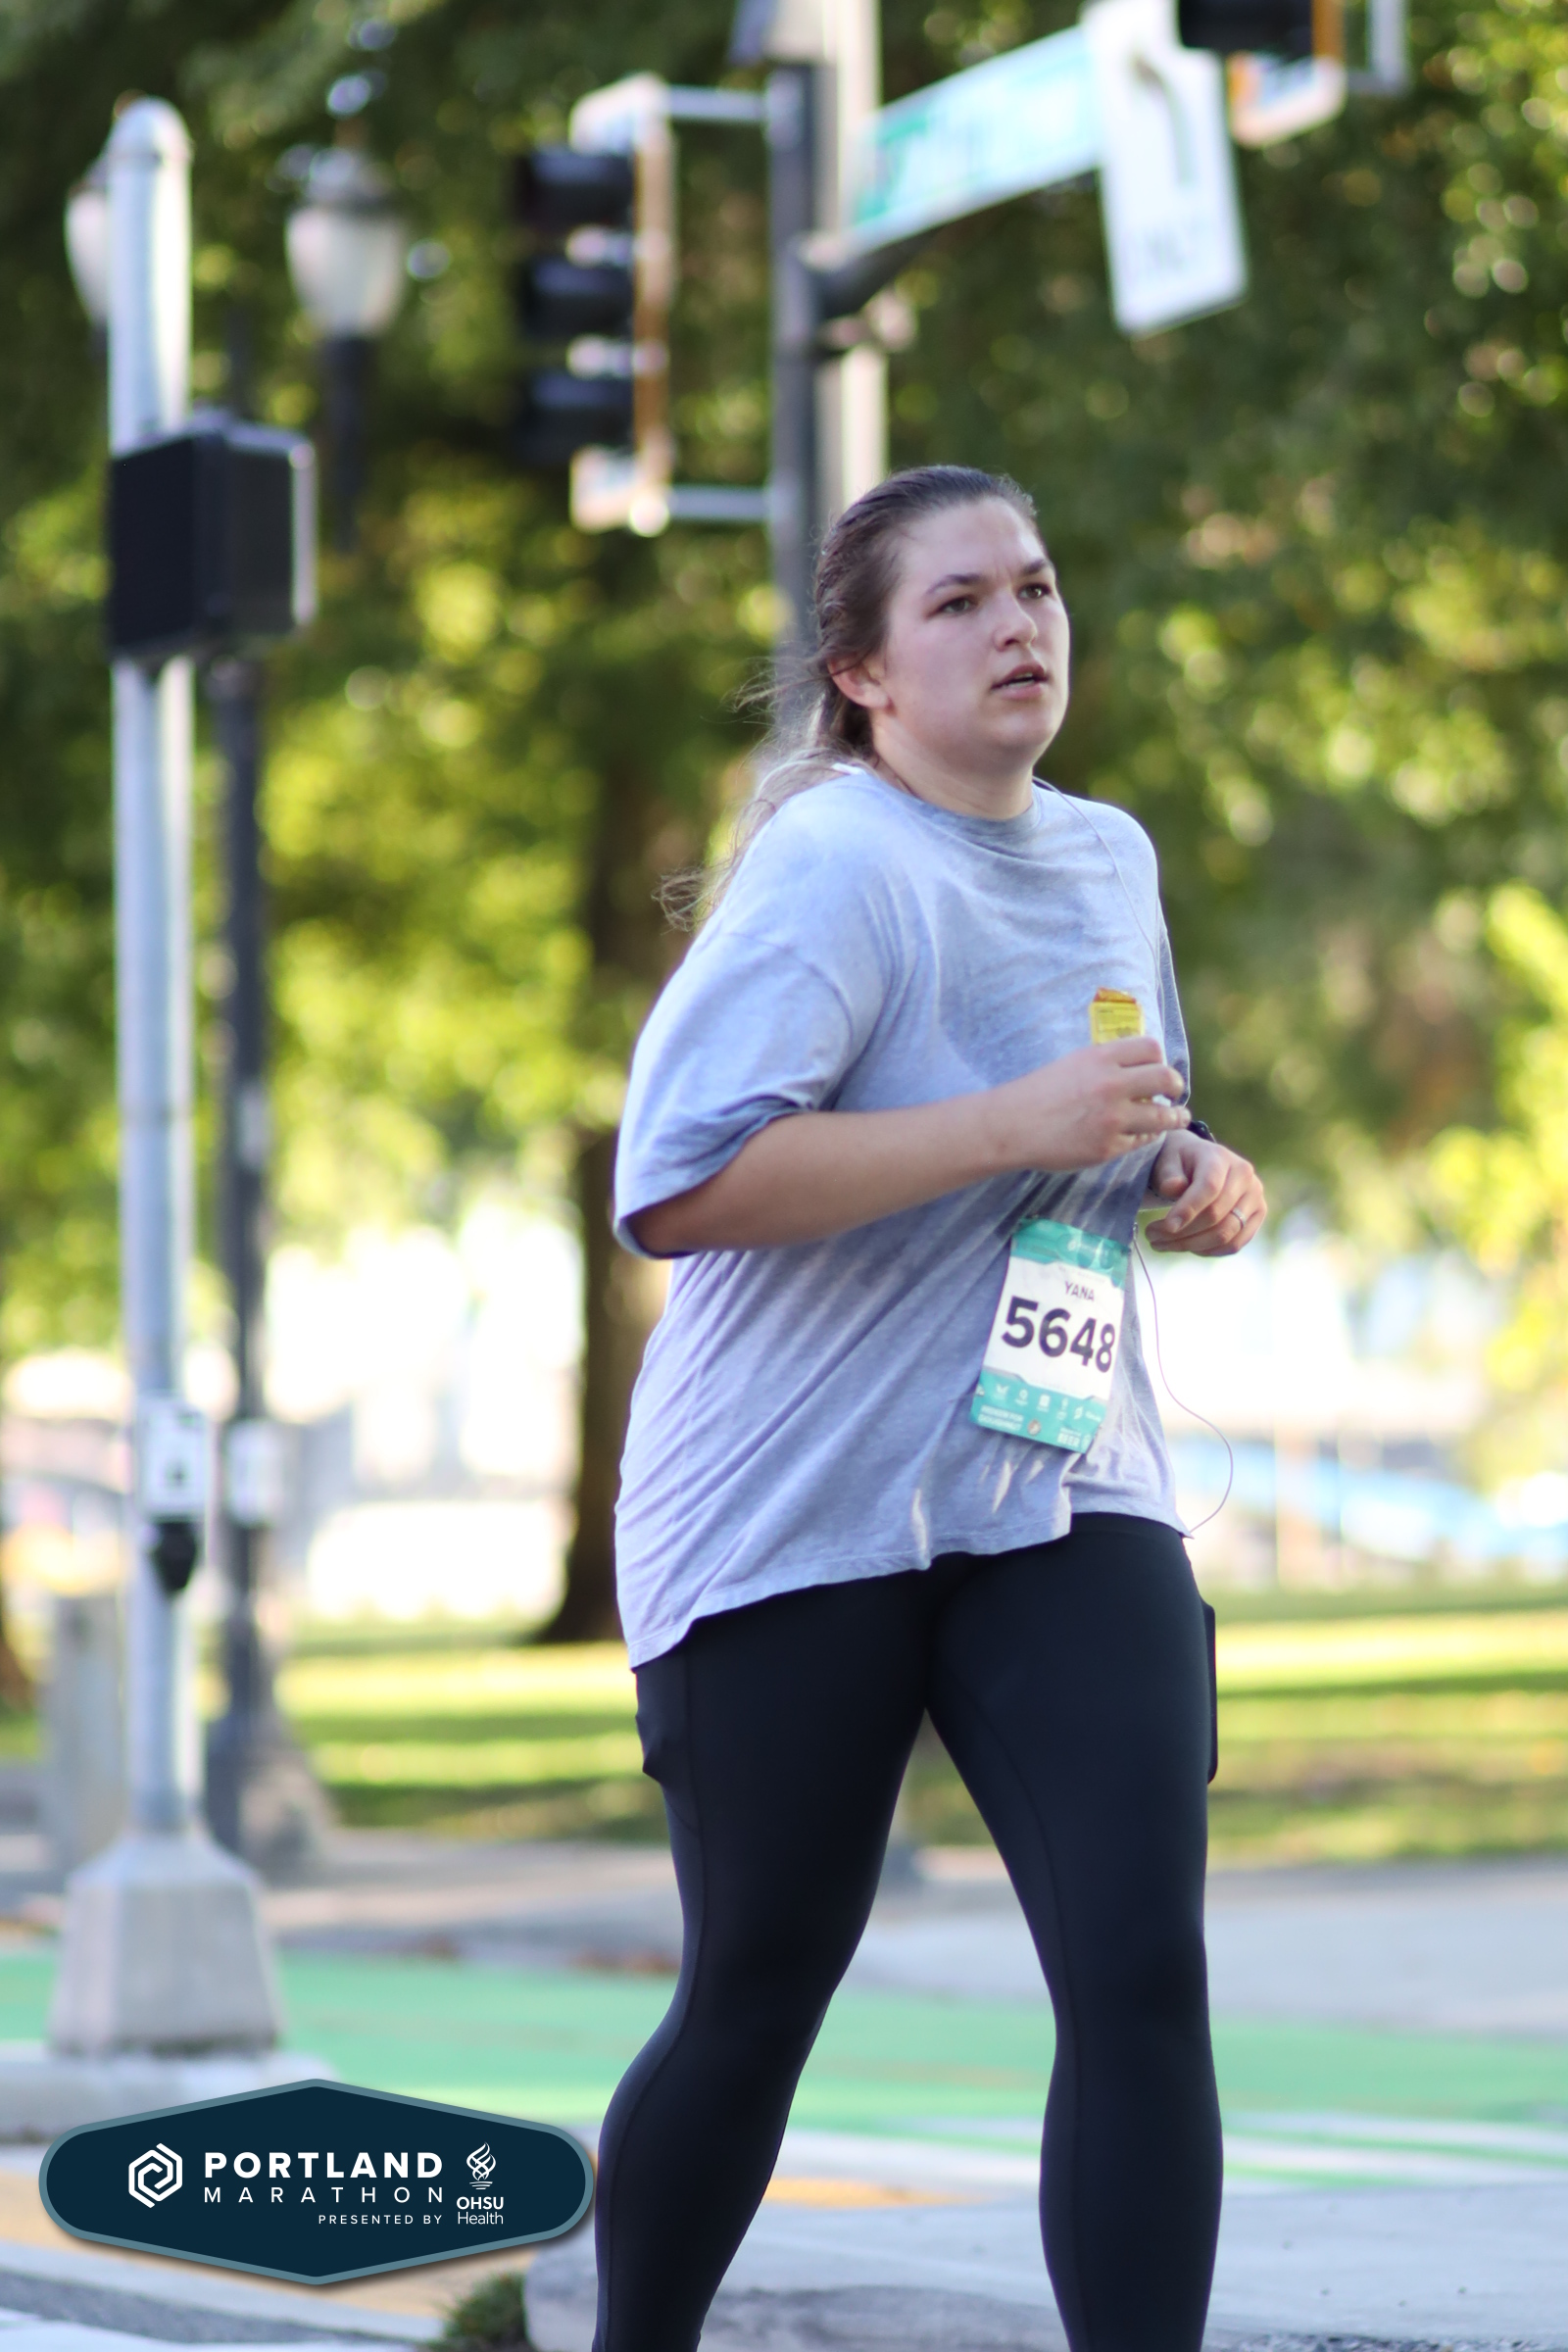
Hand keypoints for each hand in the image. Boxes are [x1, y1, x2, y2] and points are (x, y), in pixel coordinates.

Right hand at [986, 1038, 1190, 1172]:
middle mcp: (1111, 1085)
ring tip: (1176, 1117)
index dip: (1159, 1059)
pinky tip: (1142, 1133)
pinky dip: (1146, 1136)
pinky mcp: (1108, 1147)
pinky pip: (1142, 1140)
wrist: (1011, 1125)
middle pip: (1167, 1078)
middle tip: (1174, 1091)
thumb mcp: (1072, 1063)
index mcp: (1100, 1058)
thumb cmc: (1038, 1093)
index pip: (1151, 1048)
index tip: (1157, 1067)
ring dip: (1174, 1116)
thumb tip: (1138, 1064)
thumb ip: (1105, 1063)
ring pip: (1163, 1116)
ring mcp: (1111, 1118)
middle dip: (1175, 1085)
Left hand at [1143, 1132, 1265, 1254]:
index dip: (1188, 1209)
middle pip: (1216, 1215)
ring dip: (1191, 1245)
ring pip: (1226, 1234)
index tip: (1166, 1226)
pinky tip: (1185, 1245)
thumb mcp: (1167, 1161)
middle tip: (1152, 1236)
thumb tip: (1174, 1188)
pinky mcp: (1256, 1217)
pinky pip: (1234, 1244)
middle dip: (1182, 1232)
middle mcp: (1245, 1177)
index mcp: (1221, 1158)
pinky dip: (1207, 1250)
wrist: (1199, 1163)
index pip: (1209, 1187)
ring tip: (1162, 1243)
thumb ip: (1169, 1174)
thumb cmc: (1179, 1162)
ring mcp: (1255, 1197)